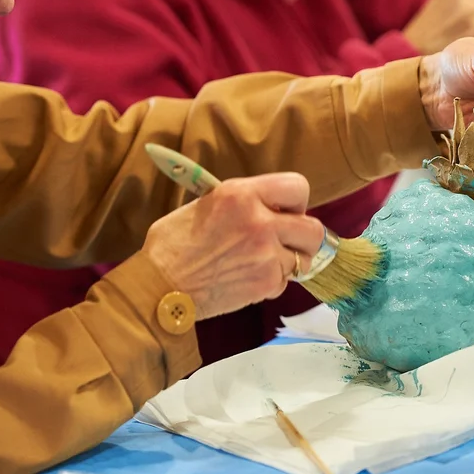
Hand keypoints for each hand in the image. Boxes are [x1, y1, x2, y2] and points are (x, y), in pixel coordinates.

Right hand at [142, 174, 324, 319]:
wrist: (159, 286)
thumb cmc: (173, 245)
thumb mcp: (205, 204)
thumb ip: (242, 202)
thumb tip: (268, 205)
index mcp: (241, 194)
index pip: (298, 187)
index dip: (297, 202)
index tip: (288, 212)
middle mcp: (260, 221)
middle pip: (314, 229)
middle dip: (304, 238)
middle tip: (287, 242)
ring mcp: (266, 254)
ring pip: (302, 259)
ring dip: (287, 262)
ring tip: (261, 263)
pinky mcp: (265, 282)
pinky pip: (285, 281)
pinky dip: (271, 283)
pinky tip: (247, 279)